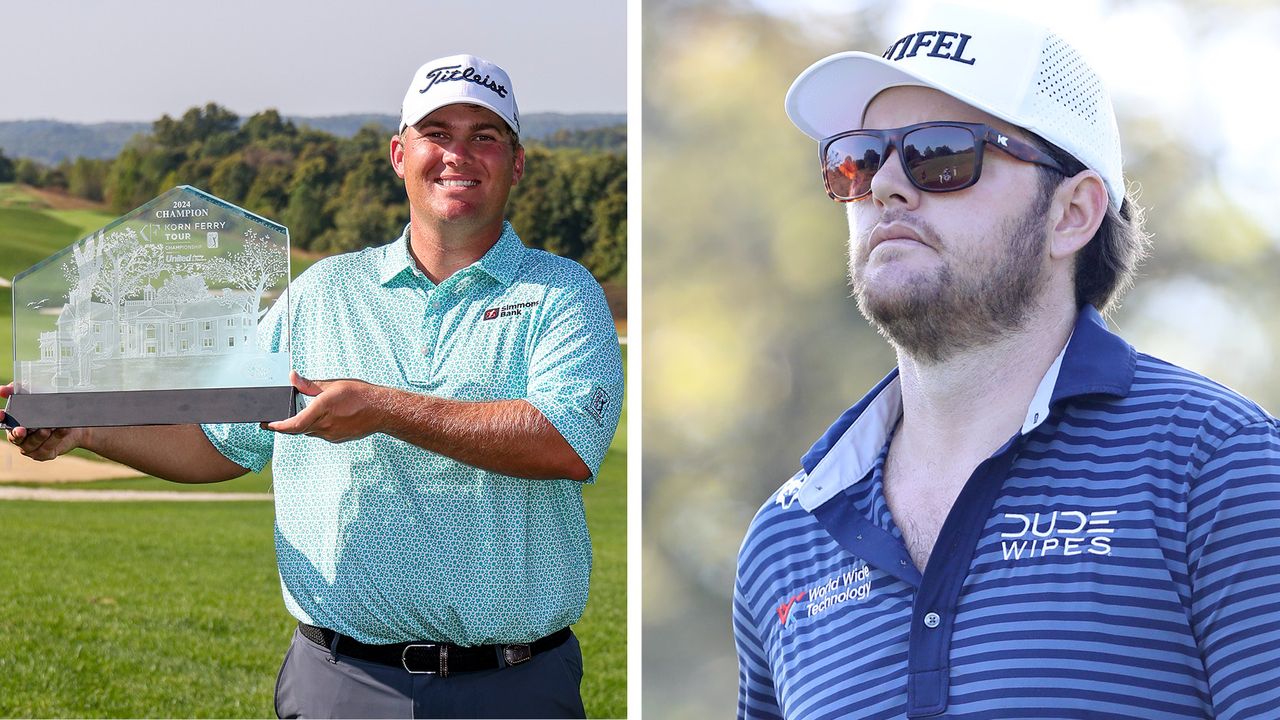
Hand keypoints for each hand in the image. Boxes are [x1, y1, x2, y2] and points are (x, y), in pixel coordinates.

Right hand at [1, 383, 91, 460]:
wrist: (74, 426)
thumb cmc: (51, 410)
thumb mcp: (36, 396)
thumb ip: (18, 390)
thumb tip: (3, 390)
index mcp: (14, 424)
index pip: (3, 423)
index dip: (1, 419)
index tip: (2, 415)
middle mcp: (21, 438)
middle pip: (16, 437)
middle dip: (18, 434)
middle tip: (23, 429)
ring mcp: (32, 448)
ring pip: (33, 443)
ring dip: (40, 436)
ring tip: (48, 428)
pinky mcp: (45, 454)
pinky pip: (49, 447)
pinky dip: (56, 438)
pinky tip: (63, 430)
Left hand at [264, 371, 388, 442]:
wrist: (382, 411)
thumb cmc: (360, 395)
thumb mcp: (333, 385)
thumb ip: (309, 384)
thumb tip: (292, 377)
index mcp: (322, 410)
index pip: (294, 425)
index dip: (277, 427)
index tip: (267, 424)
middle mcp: (325, 426)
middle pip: (298, 429)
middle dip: (285, 425)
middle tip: (273, 420)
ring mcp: (332, 435)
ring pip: (309, 431)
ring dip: (301, 424)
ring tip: (301, 413)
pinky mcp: (337, 438)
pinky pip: (320, 433)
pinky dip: (315, 426)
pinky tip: (322, 417)